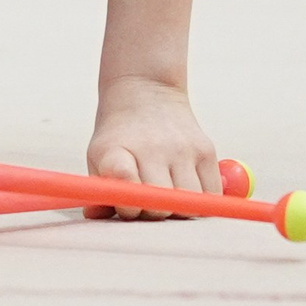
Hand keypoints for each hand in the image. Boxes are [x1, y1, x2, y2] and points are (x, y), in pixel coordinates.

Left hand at [86, 75, 218, 219]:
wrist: (146, 90)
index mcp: (116, 151)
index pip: (124, 181)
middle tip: (145, 201)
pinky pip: (211, 196)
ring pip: (189, 205)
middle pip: (160, 207)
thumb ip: (100, 190)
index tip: (126, 205)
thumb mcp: (99, 156)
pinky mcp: (206, 150)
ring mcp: (182, 149)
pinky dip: (201, 202)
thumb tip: (94, 215)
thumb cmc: (120, 136)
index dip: (127, 203)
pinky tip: (185, 189)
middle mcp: (151, 148)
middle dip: (152, 214)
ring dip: (179, 210)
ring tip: (166, 193)